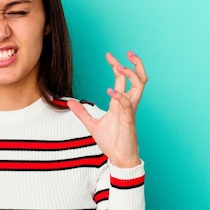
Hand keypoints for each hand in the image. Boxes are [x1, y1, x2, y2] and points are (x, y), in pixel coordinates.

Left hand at [67, 51, 147, 167]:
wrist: (119, 158)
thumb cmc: (111, 142)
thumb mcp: (92, 124)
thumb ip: (82, 112)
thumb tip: (69, 102)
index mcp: (121, 103)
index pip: (122, 79)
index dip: (117, 65)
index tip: (109, 55)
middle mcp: (128, 104)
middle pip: (137, 78)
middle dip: (134, 63)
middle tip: (126, 52)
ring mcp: (130, 111)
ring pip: (139, 87)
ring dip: (131, 75)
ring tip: (120, 66)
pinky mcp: (129, 120)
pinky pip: (127, 104)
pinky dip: (119, 96)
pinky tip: (110, 91)